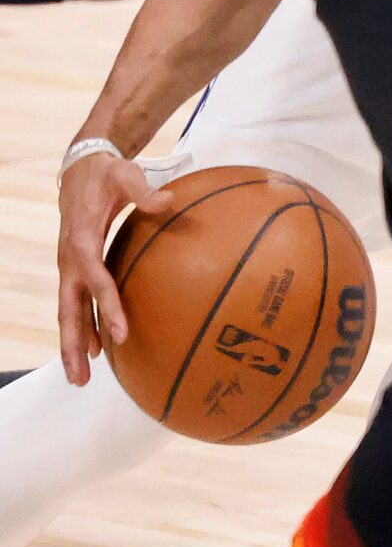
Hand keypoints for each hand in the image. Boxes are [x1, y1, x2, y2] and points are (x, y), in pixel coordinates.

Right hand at [57, 152, 175, 385]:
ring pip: (68, 312)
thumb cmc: (107, 173)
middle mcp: (70, 259)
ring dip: (73, 345)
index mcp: (82, 239)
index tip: (120, 334)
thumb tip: (169, 202)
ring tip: (80, 379)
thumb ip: (144, 190)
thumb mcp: (126, 174)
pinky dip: (80, 328)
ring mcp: (69, 266)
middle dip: (73, 344)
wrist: (81, 167)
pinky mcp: (75, 268)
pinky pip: (76, 303)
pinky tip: (93, 349)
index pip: (94, 279)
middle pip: (68, 309)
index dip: (105, 306)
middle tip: (82, 378)